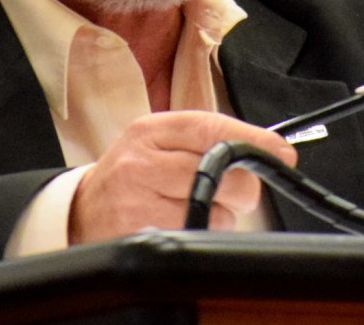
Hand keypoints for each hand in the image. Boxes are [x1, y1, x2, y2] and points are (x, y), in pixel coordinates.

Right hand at [69, 111, 297, 242]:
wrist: (82, 212)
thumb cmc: (132, 174)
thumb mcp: (159, 142)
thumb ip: (208, 138)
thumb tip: (273, 148)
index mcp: (149, 131)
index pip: (210, 128)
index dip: (252, 139)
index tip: (281, 150)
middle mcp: (140, 163)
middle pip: (220, 173)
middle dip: (241, 186)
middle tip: (232, 188)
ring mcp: (138, 202)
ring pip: (215, 211)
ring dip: (218, 214)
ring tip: (190, 206)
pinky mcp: (142, 235)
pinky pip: (198, 236)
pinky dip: (202, 233)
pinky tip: (179, 223)